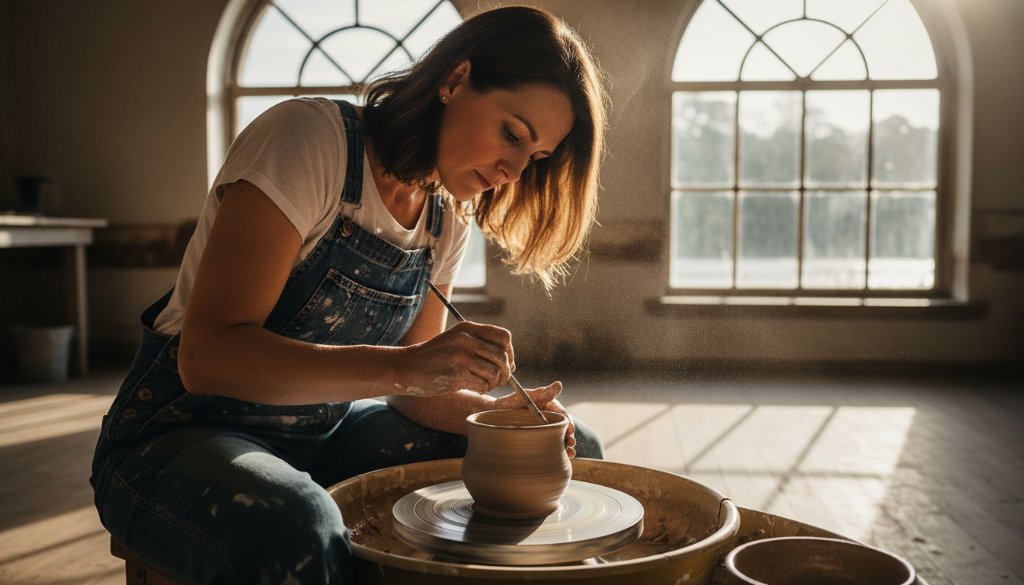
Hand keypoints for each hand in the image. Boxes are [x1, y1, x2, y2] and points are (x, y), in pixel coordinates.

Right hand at [397, 321, 514, 396]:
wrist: (407, 367)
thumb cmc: (436, 358)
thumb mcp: (457, 342)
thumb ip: (481, 347)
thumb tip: (511, 364)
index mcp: (467, 328)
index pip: (503, 336)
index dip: (509, 352)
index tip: (505, 363)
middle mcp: (465, 339)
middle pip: (501, 356)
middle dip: (504, 372)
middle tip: (496, 380)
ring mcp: (460, 356)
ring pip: (494, 372)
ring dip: (493, 383)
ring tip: (483, 384)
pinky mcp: (455, 374)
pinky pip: (482, 384)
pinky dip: (482, 389)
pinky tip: (474, 387)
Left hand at [494, 381, 576, 458]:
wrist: (495, 415)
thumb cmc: (510, 403)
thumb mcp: (526, 396)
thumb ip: (542, 393)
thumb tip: (559, 384)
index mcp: (550, 406)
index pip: (563, 414)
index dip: (568, 422)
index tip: (571, 429)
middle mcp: (550, 418)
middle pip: (565, 428)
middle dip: (570, 435)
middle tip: (571, 442)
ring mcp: (545, 430)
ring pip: (561, 438)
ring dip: (567, 445)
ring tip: (570, 452)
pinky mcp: (540, 439)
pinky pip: (551, 445)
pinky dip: (559, 451)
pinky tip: (565, 457)